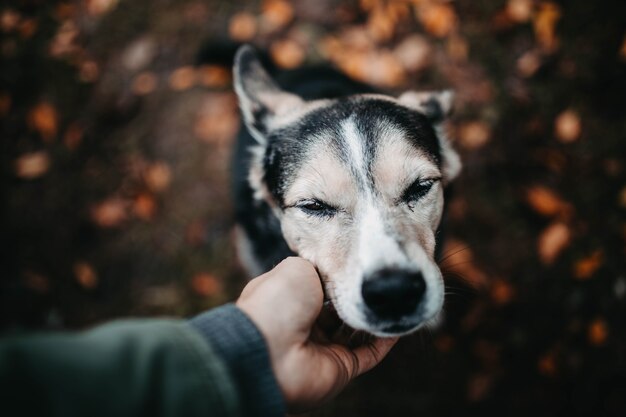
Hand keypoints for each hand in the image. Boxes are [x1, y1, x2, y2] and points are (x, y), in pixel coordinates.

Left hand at [236, 257, 397, 412]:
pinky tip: (399, 322)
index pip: (320, 286)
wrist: (269, 350)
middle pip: (340, 309)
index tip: (362, 262)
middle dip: (359, 296)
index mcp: (290, 299)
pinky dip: (385, 340)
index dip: (339, 275)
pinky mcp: (341, 368)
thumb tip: (338, 269)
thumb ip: (320, 266)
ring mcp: (323, 347)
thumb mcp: (296, 268)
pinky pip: (369, 354)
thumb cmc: (278, 302)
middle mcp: (306, 323)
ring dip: (375, 317)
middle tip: (383, 280)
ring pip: (356, 331)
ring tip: (395, 298)